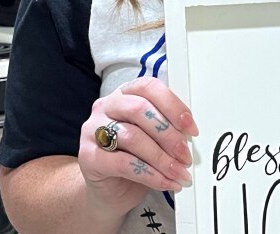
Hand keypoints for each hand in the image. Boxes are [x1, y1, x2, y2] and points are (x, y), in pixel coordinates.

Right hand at [77, 76, 199, 213]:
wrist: (110, 191)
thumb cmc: (135, 159)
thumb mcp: (154, 138)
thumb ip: (168, 128)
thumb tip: (190, 134)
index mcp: (125, 94)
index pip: (149, 87)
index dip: (173, 106)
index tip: (191, 129)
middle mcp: (106, 106)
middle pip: (140, 110)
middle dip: (169, 135)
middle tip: (186, 156)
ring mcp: (93, 130)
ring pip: (133, 137)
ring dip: (162, 158)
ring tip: (178, 172)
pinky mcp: (88, 156)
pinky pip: (124, 163)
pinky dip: (150, 174)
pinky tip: (164, 182)